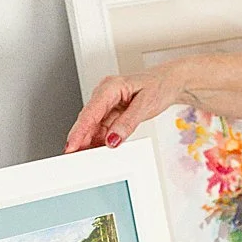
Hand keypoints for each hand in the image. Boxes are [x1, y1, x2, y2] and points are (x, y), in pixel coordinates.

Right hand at [63, 69, 185, 152]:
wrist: (169, 82)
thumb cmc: (159, 86)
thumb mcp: (146, 104)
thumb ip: (128, 123)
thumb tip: (113, 140)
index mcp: (110, 87)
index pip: (90, 112)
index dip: (79, 131)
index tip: (71, 146)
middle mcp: (105, 95)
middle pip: (88, 120)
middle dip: (80, 140)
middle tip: (75, 159)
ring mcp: (107, 104)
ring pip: (93, 127)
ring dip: (90, 142)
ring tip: (87, 158)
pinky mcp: (112, 113)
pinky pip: (102, 128)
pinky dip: (101, 140)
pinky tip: (100, 150)